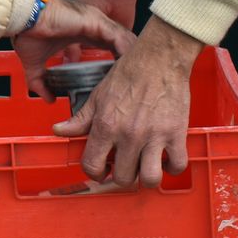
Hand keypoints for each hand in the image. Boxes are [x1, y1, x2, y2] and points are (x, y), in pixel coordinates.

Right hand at [13, 0, 135, 100]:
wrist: (23, 17)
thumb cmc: (28, 32)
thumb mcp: (35, 63)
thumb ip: (41, 82)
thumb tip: (48, 99)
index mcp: (83, 33)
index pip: (109, 47)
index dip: (118, 62)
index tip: (123, 80)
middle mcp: (93, 27)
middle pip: (121, 44)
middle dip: (131, 61)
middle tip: (137, 82)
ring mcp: (96, 23)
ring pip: (123, 40)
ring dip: (132, 57)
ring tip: (140, 76)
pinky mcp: (96, 21)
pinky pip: (119, 37)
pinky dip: (126, 50)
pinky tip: (131, 65)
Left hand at [53, 16, 200, 186]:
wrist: (159, 58)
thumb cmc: (128, 74)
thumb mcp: (97, 95)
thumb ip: (80, 119)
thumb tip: (59, 131)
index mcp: (105, 126)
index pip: (92, 166)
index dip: (94, 172)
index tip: (102, 170)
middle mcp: (128, 135)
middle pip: (122, 178)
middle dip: (121, 176)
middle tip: (125, 166)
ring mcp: (154, 136)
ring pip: (149, 179)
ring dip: (146, 177)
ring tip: (145, 166)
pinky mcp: (176, 133)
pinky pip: (177, 165)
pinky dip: (173, 168)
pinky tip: (166, 159)